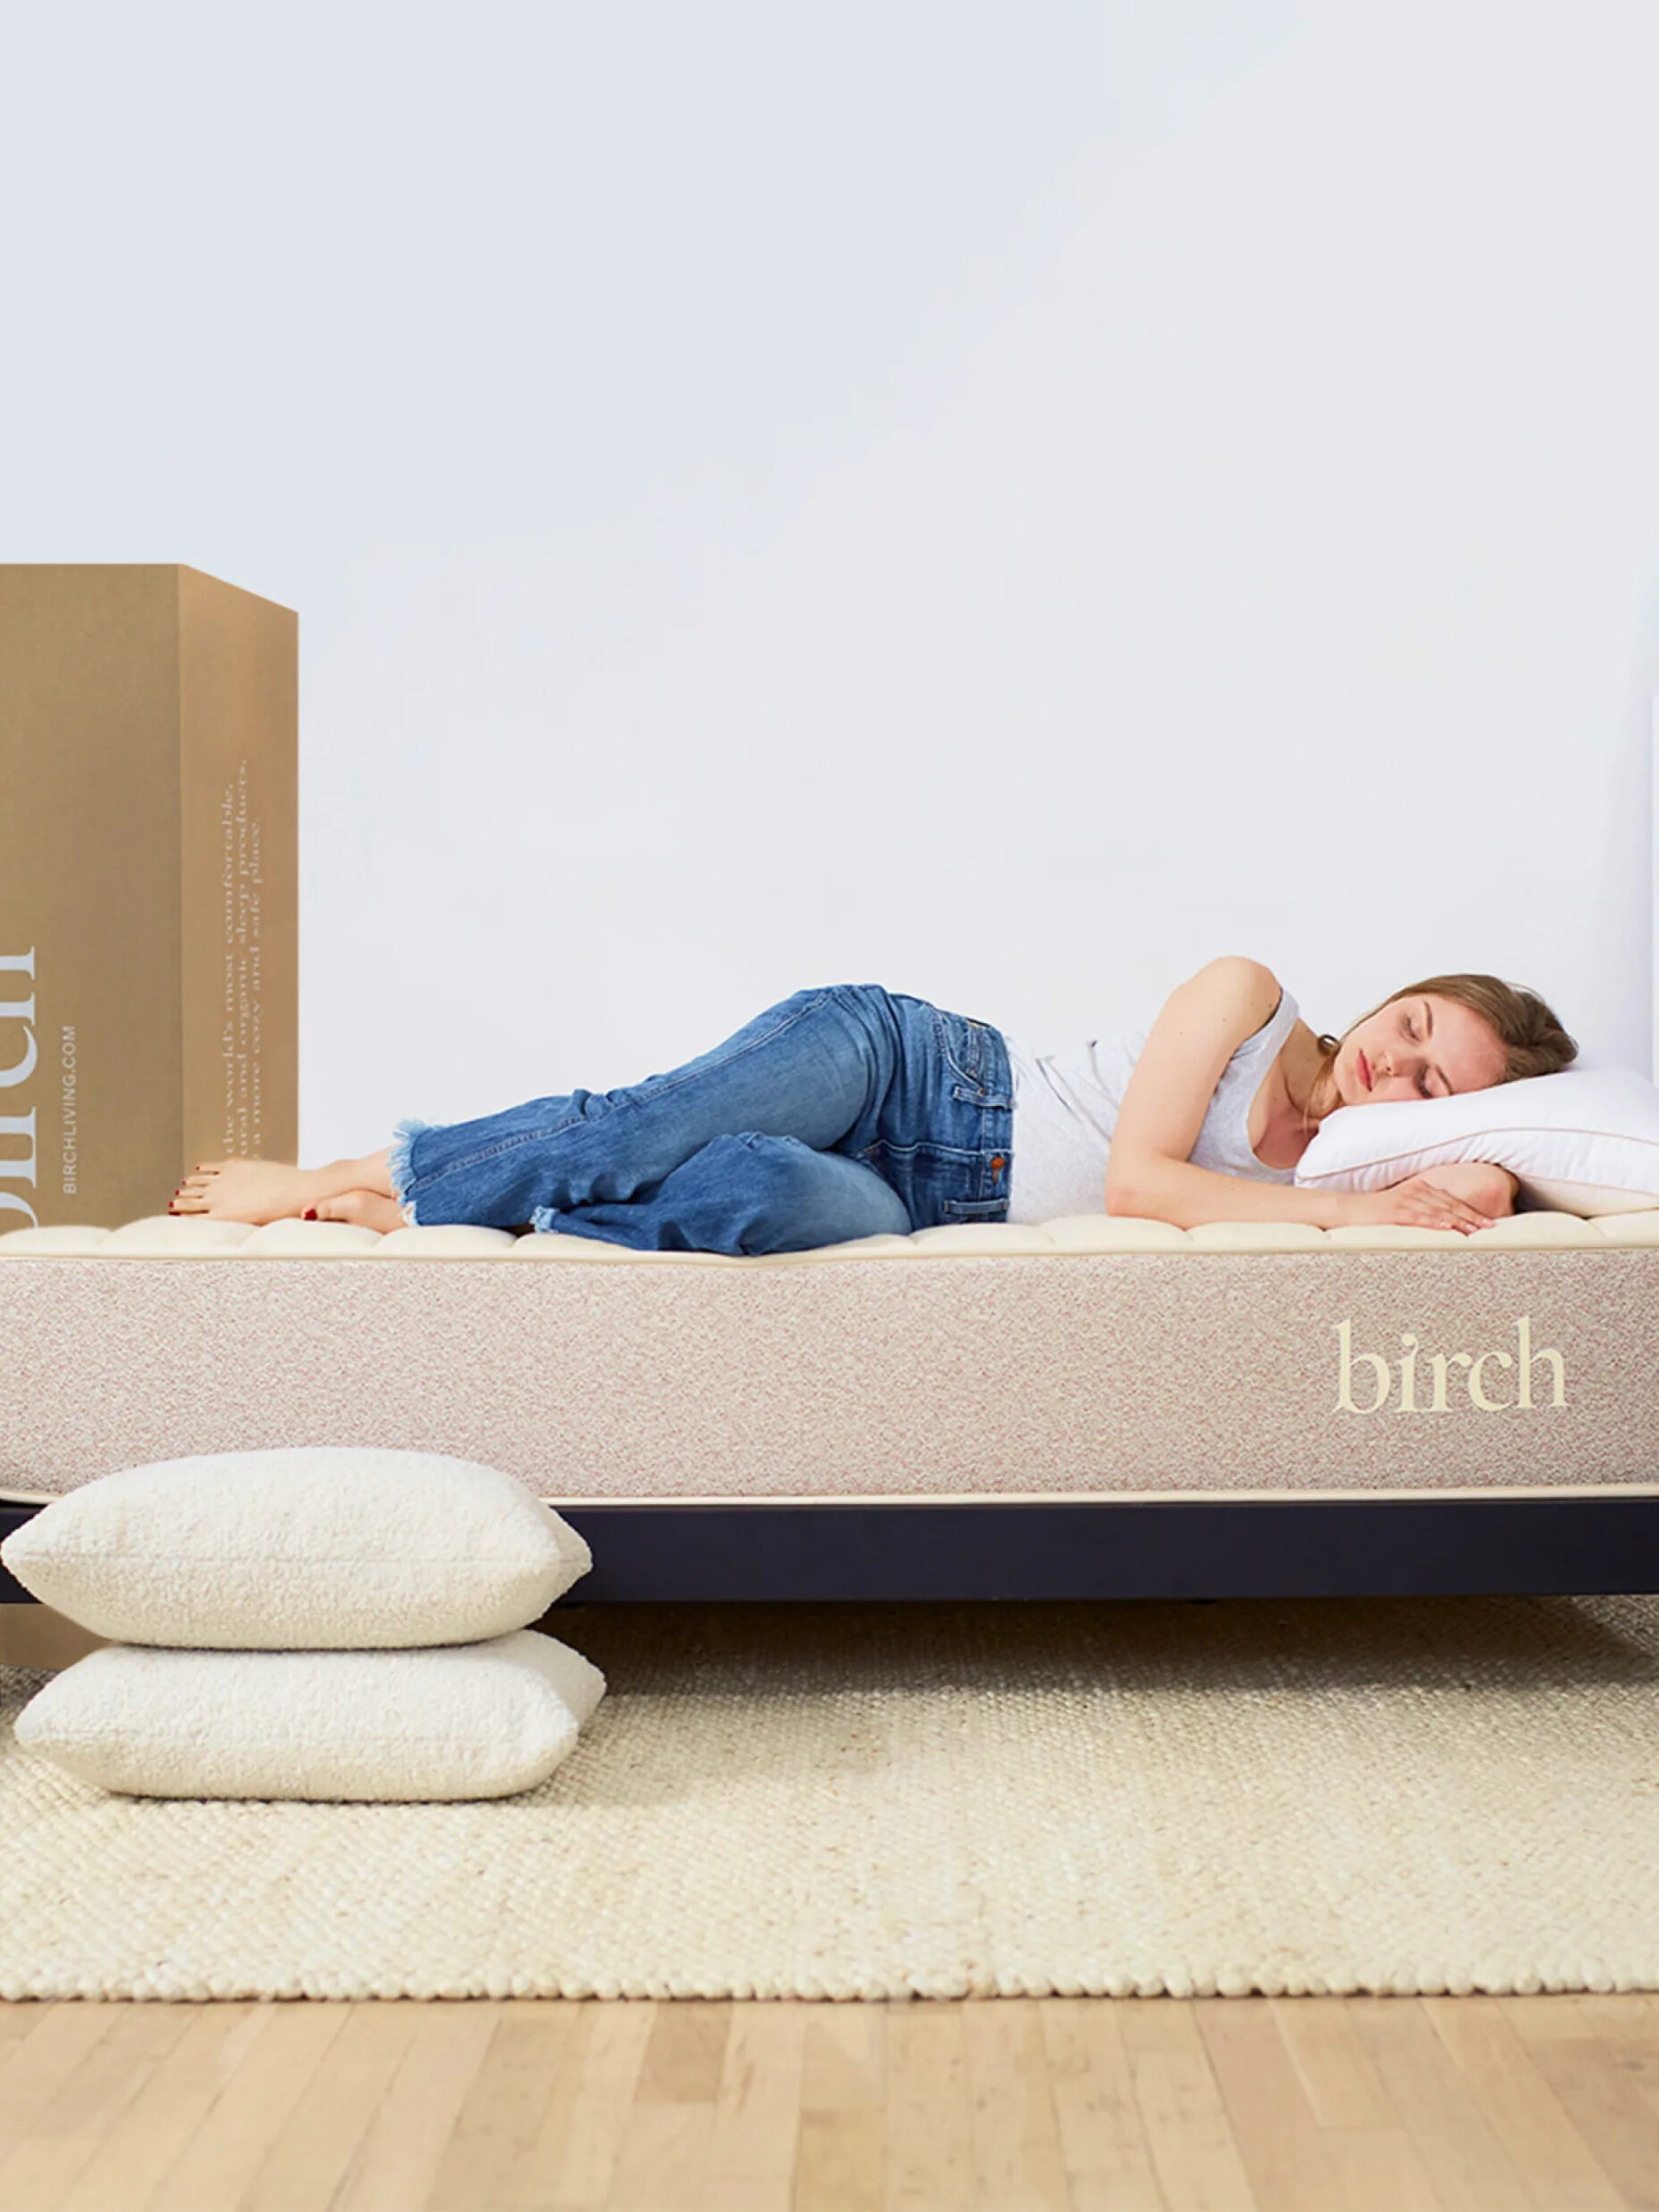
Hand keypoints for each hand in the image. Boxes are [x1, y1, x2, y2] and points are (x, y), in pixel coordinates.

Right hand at [1346, 1171, 1504, 1234]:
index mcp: (1419, 1189)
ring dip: (1460, 1220)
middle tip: (1491, 1227)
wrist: (1346, 1209)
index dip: (1472, 1211)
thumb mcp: (1401, 1209)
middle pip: (1450, 1204)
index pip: (1451, 1200)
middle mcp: (1415, 1191)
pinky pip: (1420, 1217)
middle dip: (1473, 1216)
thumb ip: (1421, 1213)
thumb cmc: (1373, 1214)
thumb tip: (1443, 1226)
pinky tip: (1449, 1227)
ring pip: (1439, 1210)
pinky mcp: (1395, 1211)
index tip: (1489, 1221)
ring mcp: (1405, 1200)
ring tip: (1476, 1231)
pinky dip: (1437, 1222)